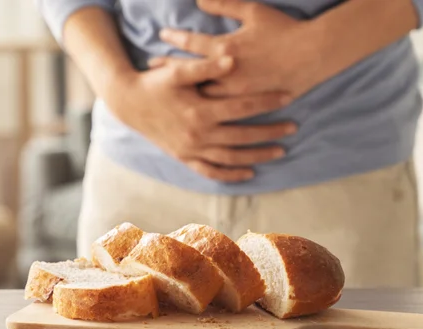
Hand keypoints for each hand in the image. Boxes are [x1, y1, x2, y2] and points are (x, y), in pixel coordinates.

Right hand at [104, 55, 295, 181]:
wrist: (127, 104)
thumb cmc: (154, 82)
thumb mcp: (176, 70)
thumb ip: (205, 65)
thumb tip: (233, 60)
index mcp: (198, 111)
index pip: (241, 107)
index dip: (266, 101)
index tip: (288, 96)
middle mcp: (197, 135)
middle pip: (242, 136)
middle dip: (270, 132)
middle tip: (294, 127)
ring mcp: (191, 150)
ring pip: (231, 158)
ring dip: (257, 155)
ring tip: (280, 151)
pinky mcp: (184, 158)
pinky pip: (211, 172)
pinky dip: (231, 175)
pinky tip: (249, 173)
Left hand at [155, 0, 321, 98]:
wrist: (314, 54)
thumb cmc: (284, 29)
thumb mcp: (253, 11)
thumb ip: (224, 4)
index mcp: (225, 48)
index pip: (191, 44)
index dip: (173, 38)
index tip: (161, 35)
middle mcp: (227, 73)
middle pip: (190, 74)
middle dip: (170, 69)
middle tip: (153, 68)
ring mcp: (237, 92)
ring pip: (203, 95)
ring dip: (186, 90)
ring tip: (172, 87)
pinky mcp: (249, 104)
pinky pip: (224, 109)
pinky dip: (209, 105)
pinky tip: (199, 106)